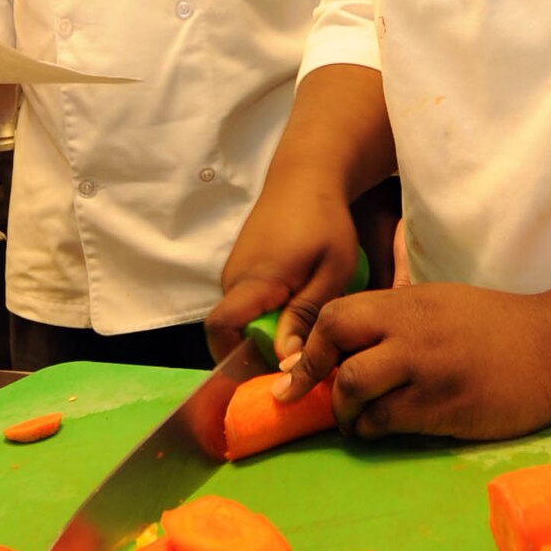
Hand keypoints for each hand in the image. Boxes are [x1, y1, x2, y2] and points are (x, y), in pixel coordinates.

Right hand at [205, 191, 361, 363]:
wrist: (306, 174)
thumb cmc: (325, 219)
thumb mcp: (331, 271)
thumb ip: (306, 315)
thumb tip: (285, 361)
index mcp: (253, 281)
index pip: (220, 330)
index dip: (234, 360)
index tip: (267, 375)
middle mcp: (234, 277)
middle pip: (233, 332)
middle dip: (261, 352)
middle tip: (300, 360)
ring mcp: (235, 270)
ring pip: (243, 318)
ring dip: (269, 331)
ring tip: (305, 331)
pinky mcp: (243, 265)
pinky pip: (249, 303)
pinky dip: (269, 314)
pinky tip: (299, 308)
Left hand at [277, 283, 550, 442]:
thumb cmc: (498, 327)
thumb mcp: (442, 303)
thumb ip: (397, 317)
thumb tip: (346, 343)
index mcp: (409, 303)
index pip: (337, 314)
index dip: (311, 345)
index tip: (301, 370)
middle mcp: (411, 332)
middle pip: (336, 345)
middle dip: (314, 375)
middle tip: (313, 397)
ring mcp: (427, 371)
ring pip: (355, 389)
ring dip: (343, 412)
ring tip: (353, 421)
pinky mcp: (444, 408)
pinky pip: (386, 423)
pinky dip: (372, 430)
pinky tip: (382, 429)